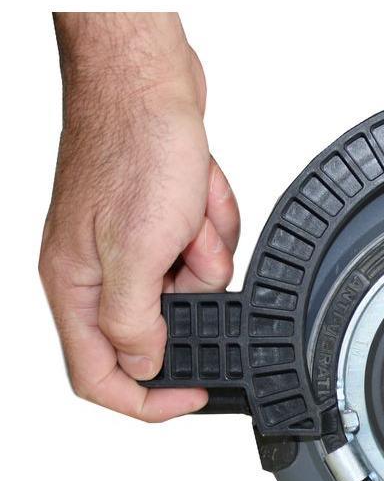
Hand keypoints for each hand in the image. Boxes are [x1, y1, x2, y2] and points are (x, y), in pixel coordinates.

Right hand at [40, 13, 239, 420]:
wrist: (149, 80)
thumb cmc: (133, 146)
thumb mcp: (136, 249)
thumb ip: (134, 320)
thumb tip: (142, 365)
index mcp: (75, 287)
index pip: (99, 375)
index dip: (147, 400)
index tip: (194, 394)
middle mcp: (96, 272)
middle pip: (159, 323)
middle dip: (193, 294)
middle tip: (194, 252)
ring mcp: (129, 244)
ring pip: (188, 283)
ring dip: (204, 248)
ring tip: (194, 207)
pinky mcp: (158, 220)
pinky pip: (199, 246)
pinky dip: (210, 222)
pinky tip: (200, 192)